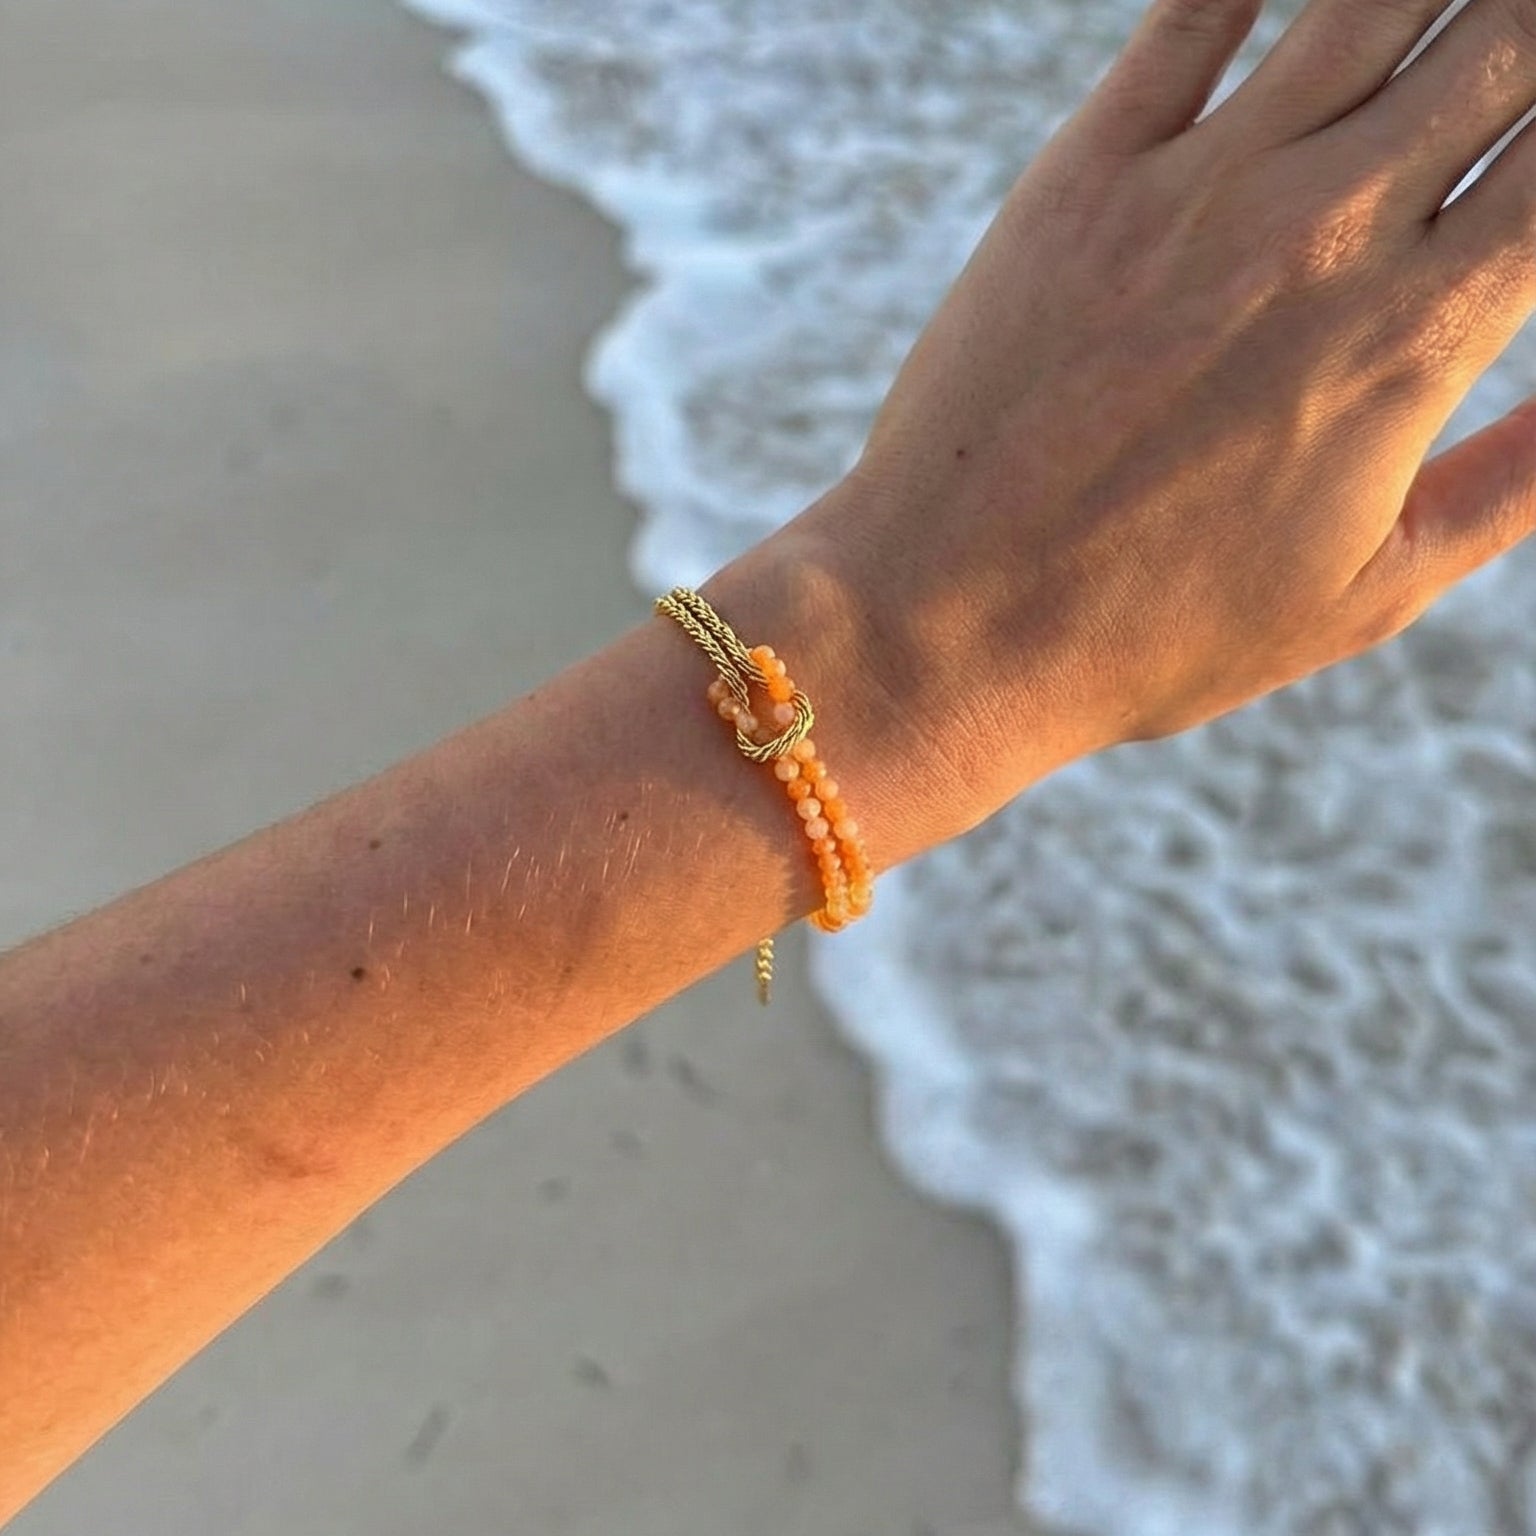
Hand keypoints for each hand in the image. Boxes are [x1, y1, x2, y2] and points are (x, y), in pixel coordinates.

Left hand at [795, 0, 1535, 840]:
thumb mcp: (1361, 595)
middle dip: (1526, 26)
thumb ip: (1507, 489)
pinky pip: (1194, 12)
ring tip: (1454, 3)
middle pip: (1501, 44)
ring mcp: (1197, 191)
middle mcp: (1324, 233)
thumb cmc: (1154, 632)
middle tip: (1514, 38)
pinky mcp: (1083, 177)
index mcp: (1411, 340)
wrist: (947, 622)